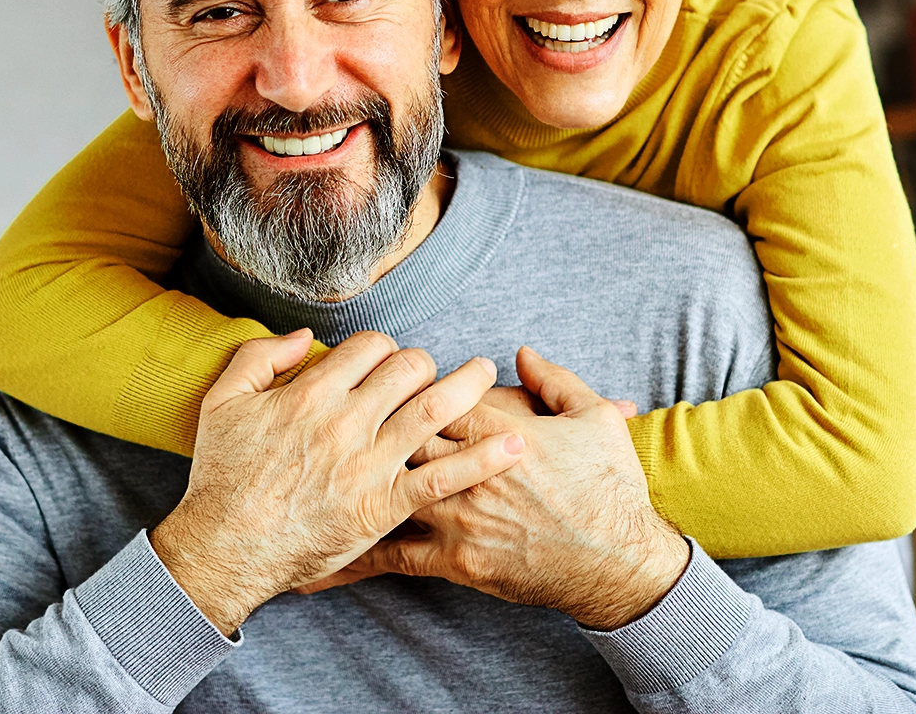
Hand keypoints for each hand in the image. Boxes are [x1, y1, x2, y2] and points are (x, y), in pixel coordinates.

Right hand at [149, 329, 524, 633]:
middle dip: (426, 363)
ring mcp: (369, 464)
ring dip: (470, 387)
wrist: (224, 547)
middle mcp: (347, 421)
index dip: (384, 348)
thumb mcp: (223, 400)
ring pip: (435, 409)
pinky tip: (513, 444)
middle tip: (433, 372)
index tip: (386, 363)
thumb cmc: (222, 475)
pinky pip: (444, 477)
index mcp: (312, 392)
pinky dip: (483, 458)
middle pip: (409, 368)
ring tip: (488, 376)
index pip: (371, 346)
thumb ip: (261, 356)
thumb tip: (305, 337)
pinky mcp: (384, 506)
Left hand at [303, 346, 686, 630]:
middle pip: (398, 432)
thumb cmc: (609, 488)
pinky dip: (353, 556)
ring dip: (344, 477)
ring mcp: (458, 517)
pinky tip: (314, 558)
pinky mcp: (456, 559)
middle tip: (329, 412)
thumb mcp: (593, 419)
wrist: (618, 563)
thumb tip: (520, 353)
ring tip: (296, 469)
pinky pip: (393, 557)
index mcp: (498, 428)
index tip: (378, 373)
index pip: (433, 394)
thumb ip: (553, 381)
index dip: (402, 381)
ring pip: (387, 486)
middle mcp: (468, 470)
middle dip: (363, 421)